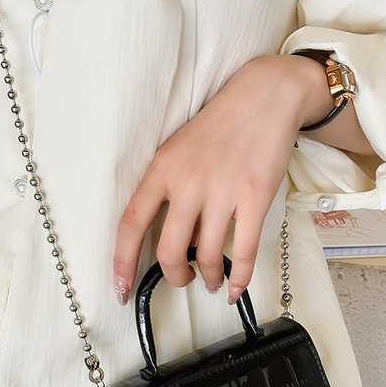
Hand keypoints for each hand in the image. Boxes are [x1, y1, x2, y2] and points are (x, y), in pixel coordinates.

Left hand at [112, 54, 367, 303]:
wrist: (264, 97)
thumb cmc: (220, 126)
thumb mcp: (179, 151)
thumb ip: (169, 190)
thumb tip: (172, 237)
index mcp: (162, 169)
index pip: (131, 223)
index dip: (122, 263)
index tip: (121, 289)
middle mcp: (188, 182)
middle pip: (168, 250)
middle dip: (174, 277)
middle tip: (184, 279)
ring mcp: (222, 191)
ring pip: (206, 255)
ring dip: (209, 277)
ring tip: (213, 280)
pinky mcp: (255, 198)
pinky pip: (243, 252)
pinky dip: (239, 278)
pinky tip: (236, 288)